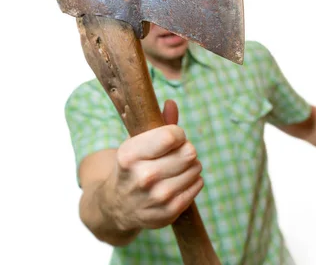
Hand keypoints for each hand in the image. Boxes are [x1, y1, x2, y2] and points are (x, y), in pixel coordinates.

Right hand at [108, 100, 203, 229]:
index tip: (171, 138)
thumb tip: (171, 103)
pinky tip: (178, 181)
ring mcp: (157, 197)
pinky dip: (193, 180)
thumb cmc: (132, 166)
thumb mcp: (136, 142)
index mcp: (130, 155)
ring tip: (175, 168)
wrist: (117, 205)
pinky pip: (198, 184)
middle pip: (189, 152)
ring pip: (196, 168)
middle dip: (185, 149)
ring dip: (190, 165)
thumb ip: (157, 122)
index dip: (177, 134)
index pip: (172, 136)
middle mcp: (143, 177)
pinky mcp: (169, 211)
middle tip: (175, 154)